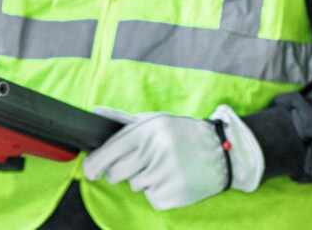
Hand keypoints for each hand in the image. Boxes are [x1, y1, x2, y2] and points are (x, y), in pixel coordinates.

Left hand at [82, 104, 264, 209]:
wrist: (221, 151)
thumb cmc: (182, 134)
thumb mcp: (156, 120)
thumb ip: (123, 120)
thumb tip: (95, 113)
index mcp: (149, 130)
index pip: (110, 151)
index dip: (95, 164)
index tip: (89, 170)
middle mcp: (157, 151)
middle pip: (117, 173)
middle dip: (120, 171)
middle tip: (139, 164)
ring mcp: (166, 174)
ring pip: (135, 185)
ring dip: (144, 179)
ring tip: (164, 167)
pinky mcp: (174, 194)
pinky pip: (151, 197)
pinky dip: (158, 191)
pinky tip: (172, 178)